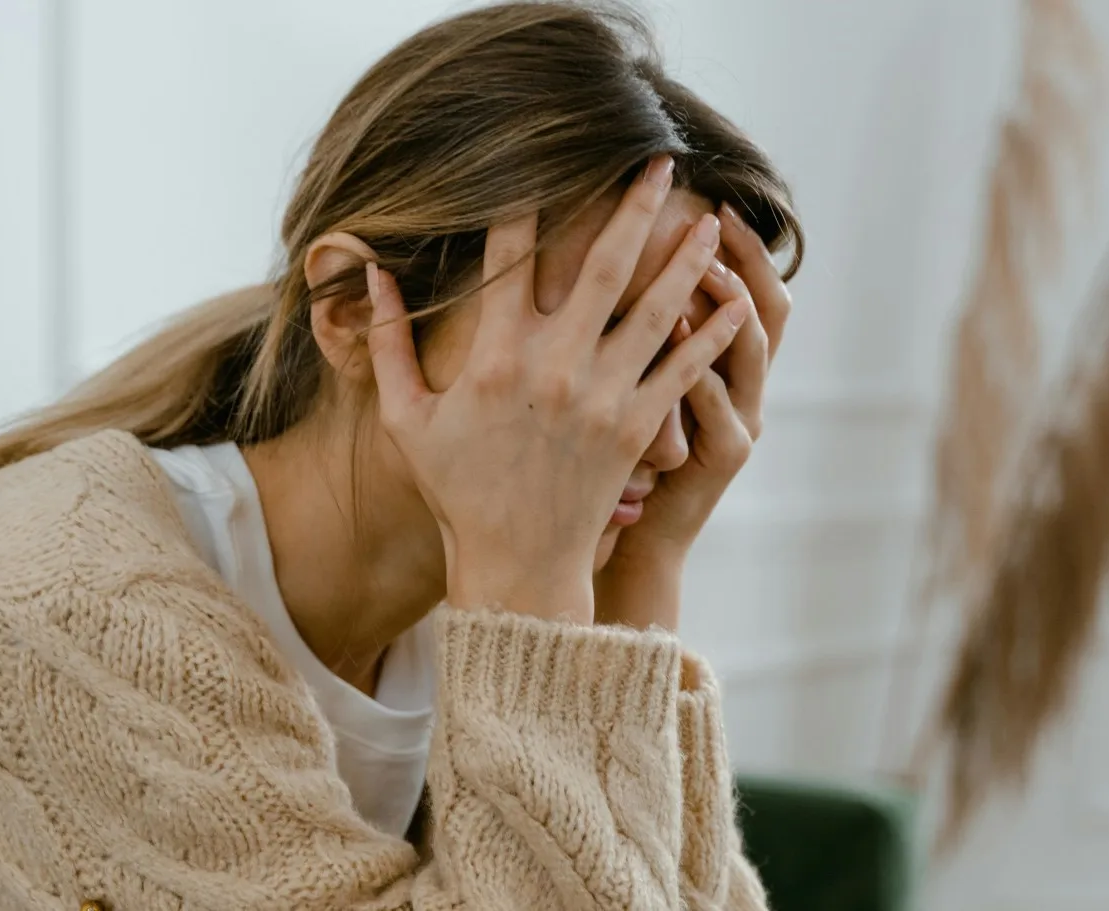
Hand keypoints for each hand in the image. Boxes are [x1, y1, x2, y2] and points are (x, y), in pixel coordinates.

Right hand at [365, 158, 751, 623]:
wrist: (516, 564)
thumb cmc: (457, 490)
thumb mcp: (406, 419)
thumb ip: (387, 345)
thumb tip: (372, 275)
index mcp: (495, 357)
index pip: (510, 257)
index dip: (526, 203)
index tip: (541, 161)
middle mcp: (555, 366)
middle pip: (604, 265)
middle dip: (634, 207)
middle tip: (659, 161)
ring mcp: (603, 396)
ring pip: (657, 309)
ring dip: (685, 259)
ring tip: (710, 218)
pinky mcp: (638, 428)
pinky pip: (684, 369)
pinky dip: (713, 334)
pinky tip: (735, 300)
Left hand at [596, 203, 791, 630]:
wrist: (627, 540)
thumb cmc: (616, 462)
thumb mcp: (634, 390)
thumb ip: (633, 332)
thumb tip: (609, 260)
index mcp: (724, 364)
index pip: (746, 288)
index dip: (741, 245)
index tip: (713, 199)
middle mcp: (744, 387)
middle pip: (768, 307)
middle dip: (746, 258)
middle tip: (717, 215)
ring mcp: (740, 421)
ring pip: (750, 350)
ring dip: (728, 305)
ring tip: (703, 266)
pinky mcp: (722, 456)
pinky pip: (719, 405)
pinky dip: (703, 368)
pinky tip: (681, 335)